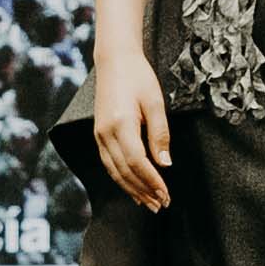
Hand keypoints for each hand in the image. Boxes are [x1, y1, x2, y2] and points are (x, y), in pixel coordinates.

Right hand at [87, 44, 170, 214]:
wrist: (114, 61)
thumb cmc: (138, 78)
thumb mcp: (155, 103)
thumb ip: (160, 135)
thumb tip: (165, 164)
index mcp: (120, 124)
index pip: (137, 162)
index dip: (152, 181)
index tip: (166, 194)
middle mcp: (105, 133)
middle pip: (124, 171)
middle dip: (143, 191)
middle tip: (161, 205)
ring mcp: (99, 135)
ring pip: (114, 171)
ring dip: (132, 189)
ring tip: (149, 203)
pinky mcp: (99, 135)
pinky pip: (109, 164)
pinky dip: (121, 179)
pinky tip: (133, 187)